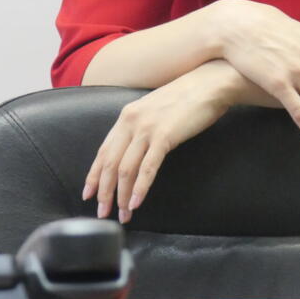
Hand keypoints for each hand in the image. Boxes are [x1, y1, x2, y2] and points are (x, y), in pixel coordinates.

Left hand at [82, 61, 233, 223]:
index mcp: (127, 115)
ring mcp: (147, 128)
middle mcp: (131, 121)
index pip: (103, 151)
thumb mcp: (155, 109)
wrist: (210, 84)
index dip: (94, 175)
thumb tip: (134, 149)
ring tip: (123, 214)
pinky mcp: (164, 136)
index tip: (88, 194)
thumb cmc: (188, 97)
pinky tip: (136, 203)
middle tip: (102, 212)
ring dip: (121, 195)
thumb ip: (141, 126)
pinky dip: (140, 189)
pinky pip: (147, 168)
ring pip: (125, 169)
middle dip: (103, 191)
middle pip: (109, 163)